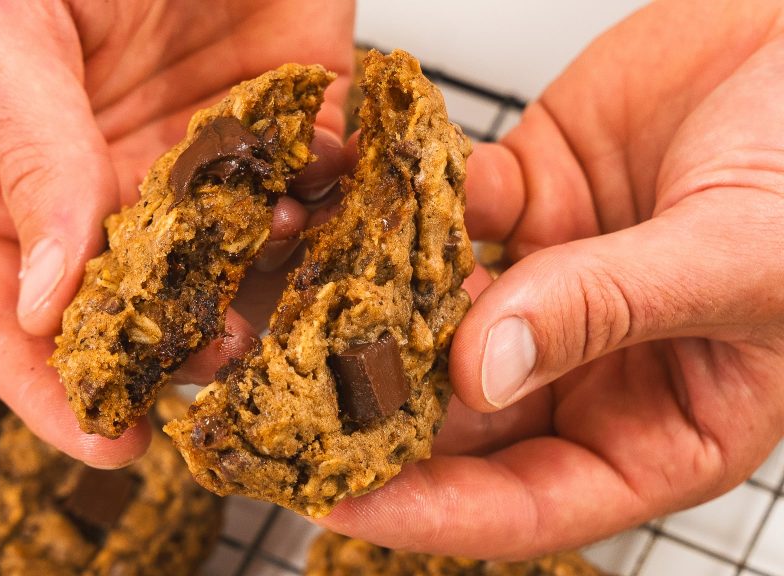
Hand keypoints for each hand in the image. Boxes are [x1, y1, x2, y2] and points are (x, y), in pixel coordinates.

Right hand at [0, 0, 353, 466]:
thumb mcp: (6, 26)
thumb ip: (27, 157)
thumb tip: (43, 299)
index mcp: (12, 176)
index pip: (14, 308)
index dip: (51, 385)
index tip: (105, 440)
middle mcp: (111, 184)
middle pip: (141, 305)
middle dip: (183, 350)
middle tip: (228, 374)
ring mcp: (207, 160)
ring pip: (241, 266)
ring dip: (276, 299)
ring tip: (305, 316)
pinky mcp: (293, 119)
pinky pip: (322, 191)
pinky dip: (343, 218)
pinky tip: (352, 228)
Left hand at [320, 0, 783, 557]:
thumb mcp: (743, 259)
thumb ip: (610, 309)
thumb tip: (485, 367)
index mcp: (660, 424)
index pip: (531, 499)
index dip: (432, 509)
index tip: (339, 501)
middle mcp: (591, 361)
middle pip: (459, 414)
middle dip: (370, 410)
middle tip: (276, 403)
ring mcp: (549, 278)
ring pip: (434, 311)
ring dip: (367, 304)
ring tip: (286, 305)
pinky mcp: (526, 195)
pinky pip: (443, 212)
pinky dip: (398, 204)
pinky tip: (353, 199)